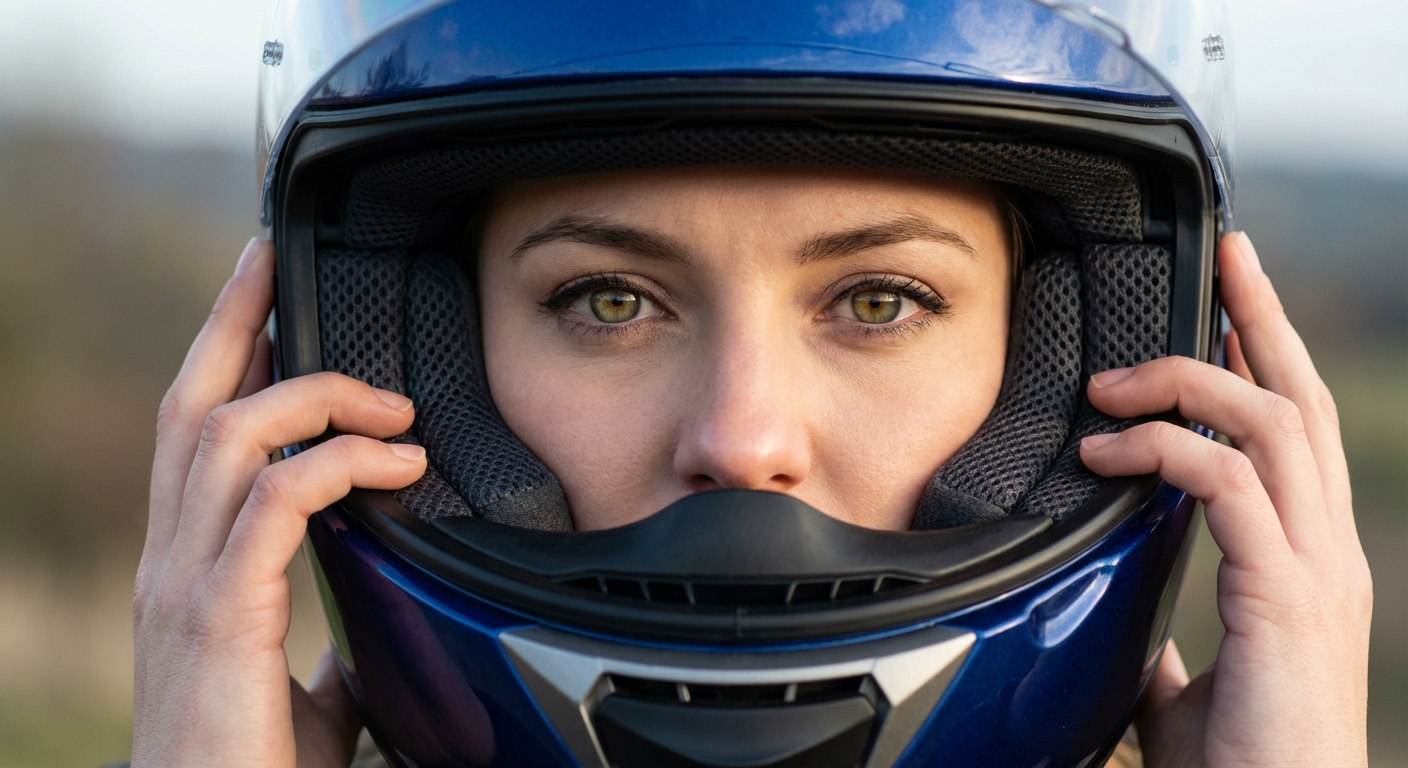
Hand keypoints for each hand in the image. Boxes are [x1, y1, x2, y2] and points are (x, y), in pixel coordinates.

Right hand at [131, 239, 427, 767]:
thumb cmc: (251, 764)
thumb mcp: (294, 678)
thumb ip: (318, 624)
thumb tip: (373, 594)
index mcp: (188, 565)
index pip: (194, 432)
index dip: (222, 354)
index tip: (263, 295)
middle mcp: (173, 559)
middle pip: (189, 405)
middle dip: (232, 319)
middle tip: (273, 257)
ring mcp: (187, 583)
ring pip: (227, 435)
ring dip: (313, 396)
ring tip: (393, 406)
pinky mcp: (220, 616)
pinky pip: (276, 502)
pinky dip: (339, 464)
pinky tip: (398, 466)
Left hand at [1079, 233, 1371, 766]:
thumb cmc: (1242, 767)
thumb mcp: (1190, 684)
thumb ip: (1172, 631)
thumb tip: (1129, 605)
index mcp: (1308, 561)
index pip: (1295, 432)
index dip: (1269, 355)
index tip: (1232, 298)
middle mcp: (1326, 551)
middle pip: (1301, 400)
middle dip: (1260, 316)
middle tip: (1224, 252)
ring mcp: (1317, 570)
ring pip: (1275, 424)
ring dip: (1193, 379)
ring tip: (1112, 383)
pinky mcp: (1287, 597)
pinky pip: (1228, 484)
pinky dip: (1165, 451)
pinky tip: (1106, 454)